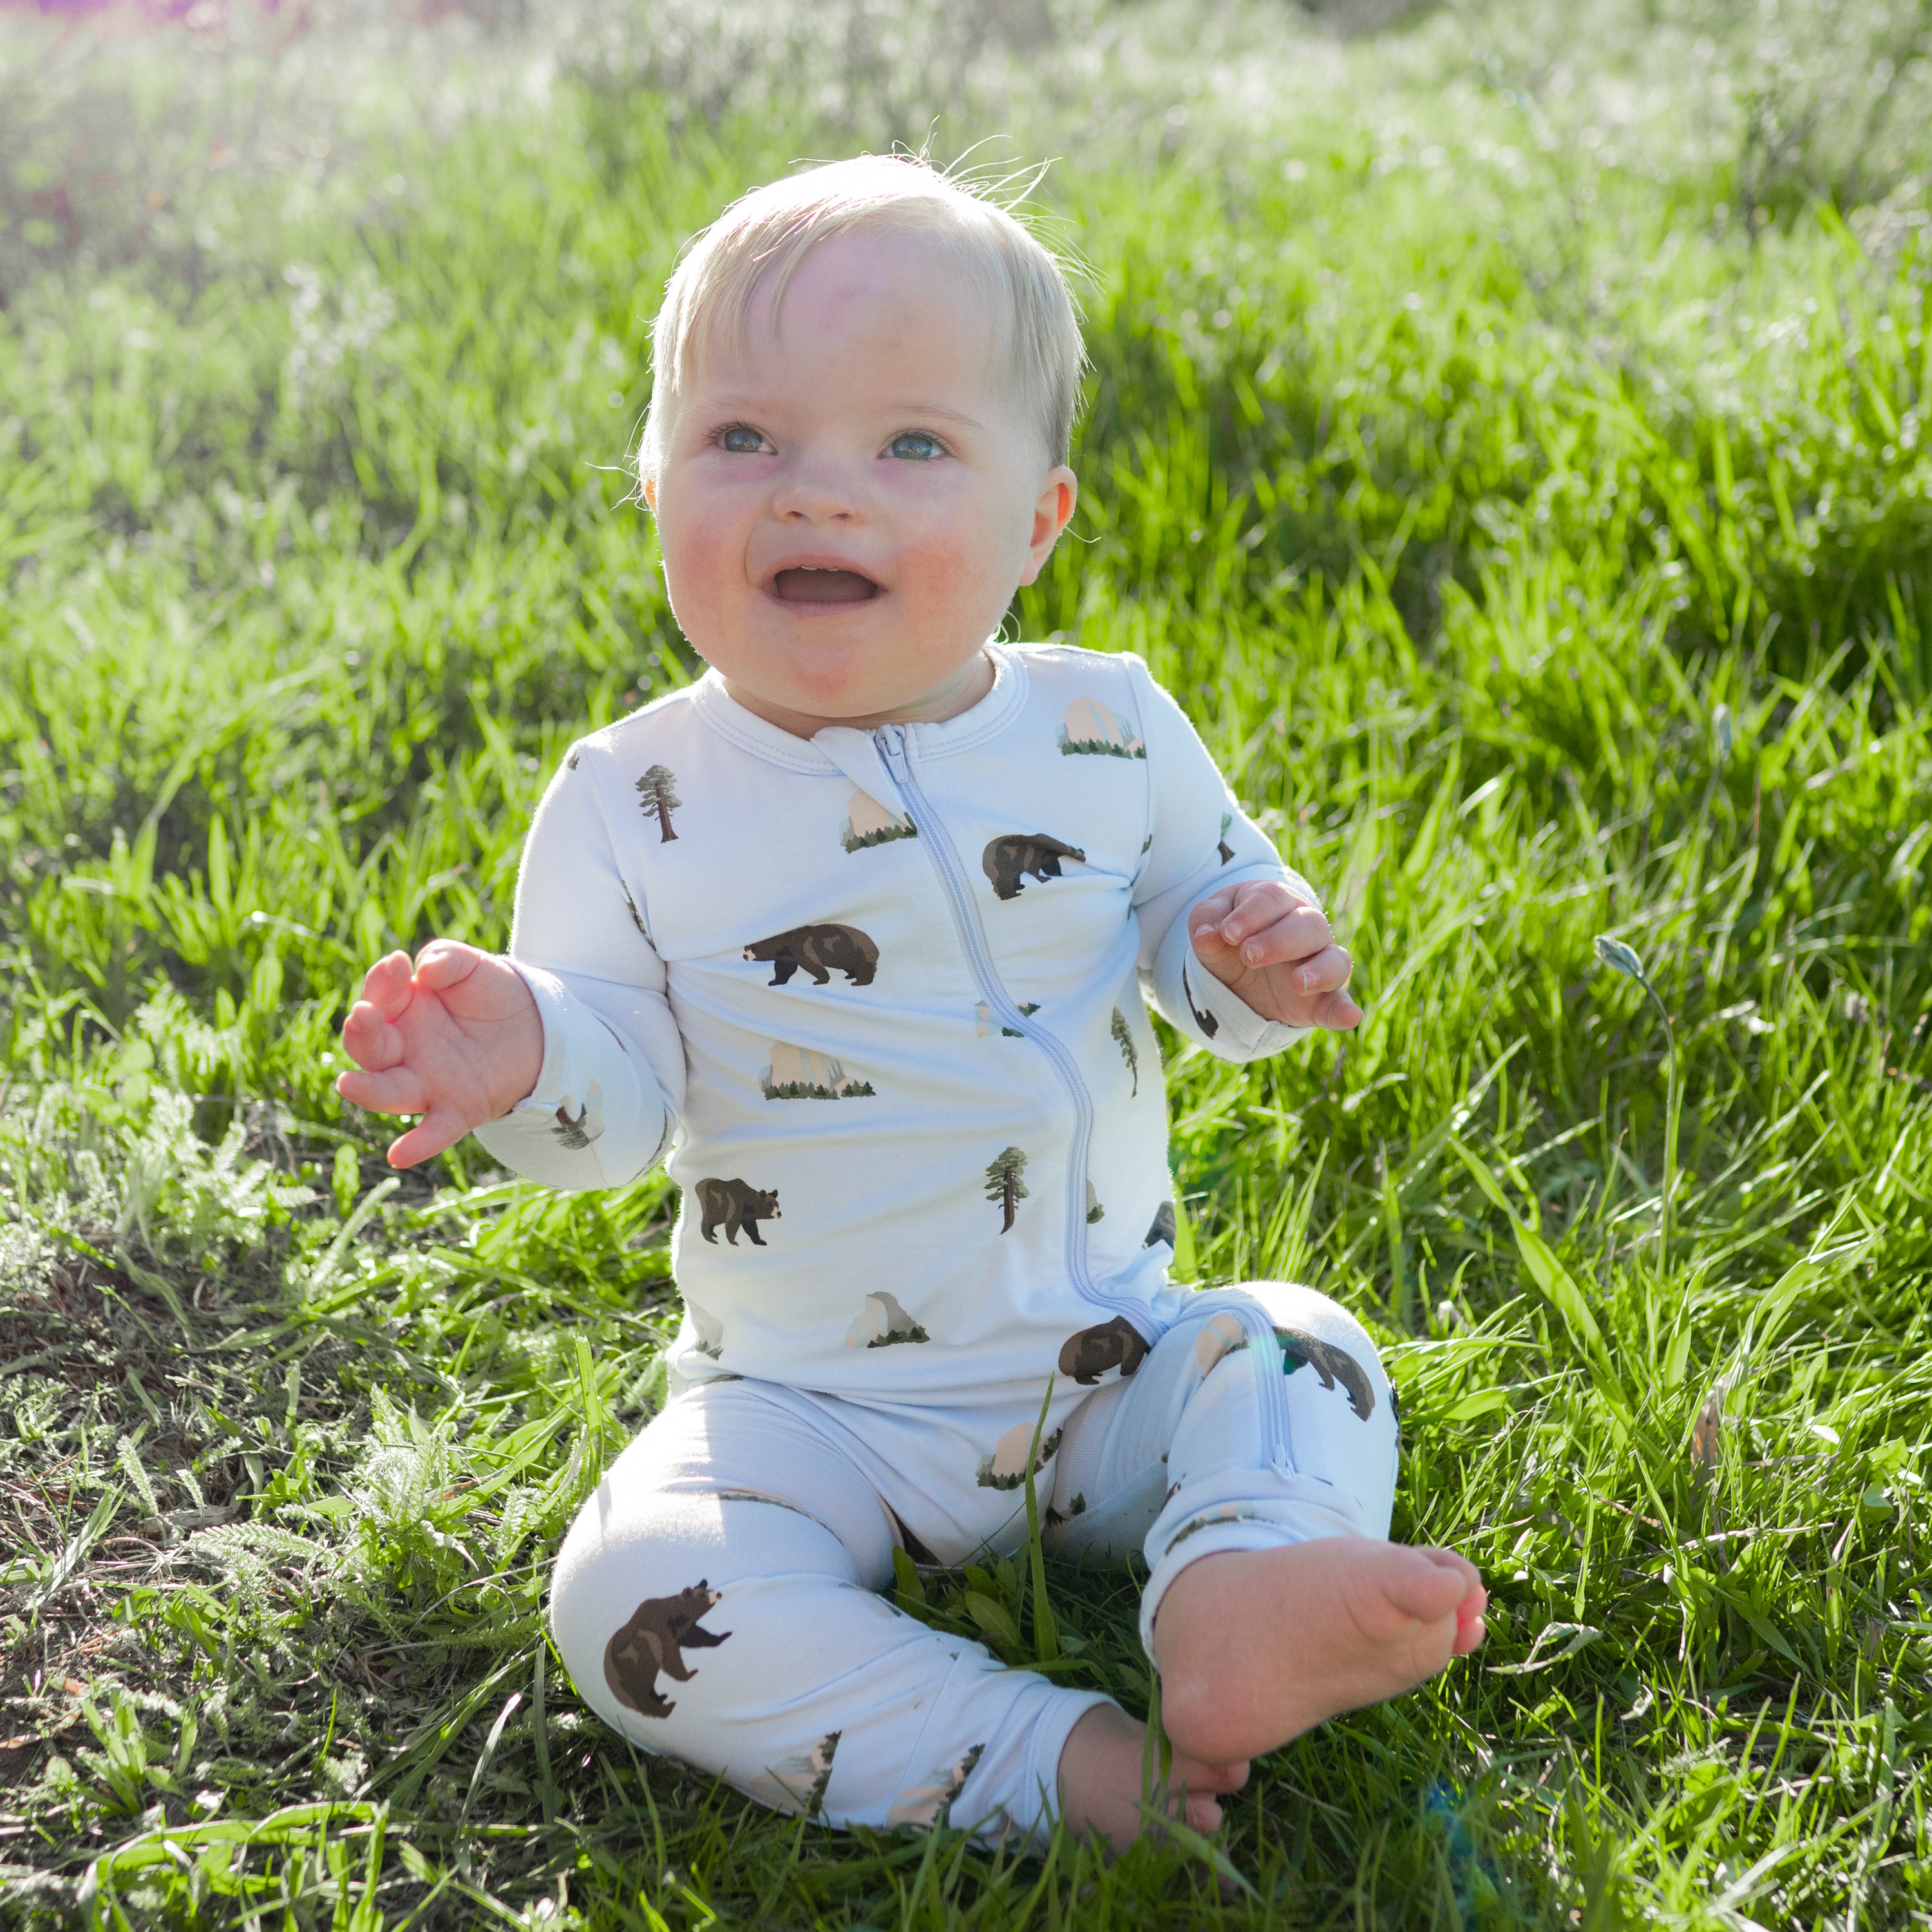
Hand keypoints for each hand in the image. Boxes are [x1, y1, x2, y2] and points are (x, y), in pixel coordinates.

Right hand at [336, 943, 542, 1166]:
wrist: (538, 1026)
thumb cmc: (492, 993)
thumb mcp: (473, 966)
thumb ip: (448, 958)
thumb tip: (426, 969)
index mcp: (402, 1011)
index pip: (378, 999)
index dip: (381, 982)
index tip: (397, 964)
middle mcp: (405, 1050)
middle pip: (369, 1049)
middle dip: (361, 1033)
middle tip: (365, 1013)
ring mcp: (427, 1083)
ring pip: (388, 1092)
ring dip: (368, 1091)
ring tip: (349, 1085)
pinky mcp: (457, 1110)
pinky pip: (433, 1131)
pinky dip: (416, 1144)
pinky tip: (398, 1156)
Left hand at [1188, 879, 1360, 1029]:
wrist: (1238, 967)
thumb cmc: (1228, 934)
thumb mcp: (1210, 924)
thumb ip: (1206, 923)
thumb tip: (1206, 936)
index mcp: (1277, 902)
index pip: (1271, 900)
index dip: (1251, 915)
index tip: (1228, 933)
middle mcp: (1306, 929)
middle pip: (1308, 925)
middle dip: (1279, 940)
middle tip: (1249, 955)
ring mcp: (1318, 963)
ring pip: (1334, 960)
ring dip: (1319, 971)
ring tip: (1297, 982)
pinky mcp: (1321, 999)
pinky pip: (1339, 1002)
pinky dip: (1345, 1010)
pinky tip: (1348, 1017)